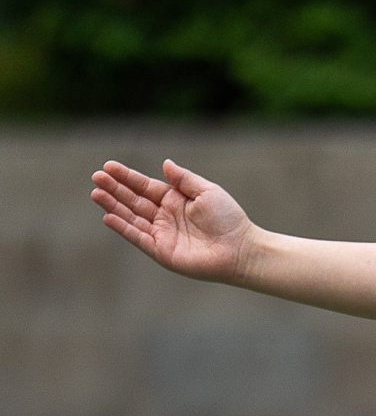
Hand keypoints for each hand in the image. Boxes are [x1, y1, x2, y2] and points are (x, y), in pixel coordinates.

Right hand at [90, 157, 253, 283]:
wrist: (240, 249)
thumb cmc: (228, 219)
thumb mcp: (206, 191)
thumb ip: (183, 179)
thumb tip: (164, 164)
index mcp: (175, 200)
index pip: (145, 186)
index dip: (126, 177)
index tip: (108, 166)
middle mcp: (165, 217)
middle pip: (134, 200)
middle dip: (114, 189)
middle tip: (96, 176)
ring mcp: (162, 235)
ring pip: (132, 217)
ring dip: (113, 206)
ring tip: (96, 193)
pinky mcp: (162, 251)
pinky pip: (138, 237)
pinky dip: (123, 227)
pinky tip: (108, 216)